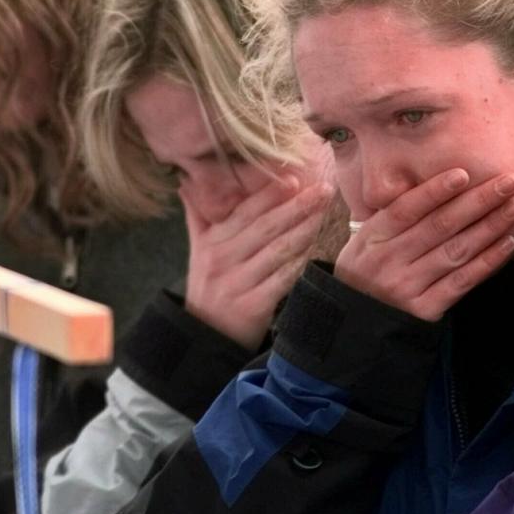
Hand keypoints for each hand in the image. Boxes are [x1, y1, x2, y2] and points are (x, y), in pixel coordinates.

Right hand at [183, 178, 334, 349]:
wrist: (204, 334)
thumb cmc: (207, 286)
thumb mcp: (197, 249)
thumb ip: (198, 216)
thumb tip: (188, 182)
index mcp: (212, 242)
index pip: (244, 211)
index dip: (269, 194)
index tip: (294, 178)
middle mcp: (223, 259)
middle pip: (265, 227)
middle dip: (296, 206)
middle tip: (323, 190)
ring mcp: (237, 282)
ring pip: (277, 250)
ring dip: (304, 230)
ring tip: (325, 214)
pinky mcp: (252, 305)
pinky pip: (282, 280)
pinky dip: (300, 264)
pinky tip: (317, 250)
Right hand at [334, 169, 513, 321]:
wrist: (356, 323)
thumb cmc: (363, 272)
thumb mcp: (361, 242)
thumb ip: (388, 218)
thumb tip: (430, 186)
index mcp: (371, 239)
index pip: (405, 210)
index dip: (434, 192)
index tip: (464, 173)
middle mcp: (389, 261)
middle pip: (438, 226)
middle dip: (477, 201)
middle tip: (508, 182)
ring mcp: (407, 286)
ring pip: (456, 251)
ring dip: (490, 227)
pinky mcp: (425, 309)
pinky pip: (462, 282)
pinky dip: (486, 262)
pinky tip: (506, 242)